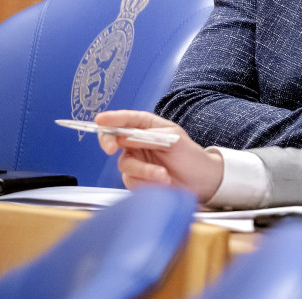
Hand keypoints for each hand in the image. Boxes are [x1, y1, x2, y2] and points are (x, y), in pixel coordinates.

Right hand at [94, 110, 223, 201]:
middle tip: (112, 148)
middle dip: (109, 142)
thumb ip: (149, 137)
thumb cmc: (190, 155)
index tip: (101, 120)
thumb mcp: (173, 139)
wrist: (200, 181)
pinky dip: (146, 181)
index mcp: (148, 126)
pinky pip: (131, 180)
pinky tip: (163, 182)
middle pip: (113, 139)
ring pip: (125, 163)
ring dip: (143, 170)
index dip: (112, 119)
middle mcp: (137, 142)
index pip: (126, 119)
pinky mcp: (136, 179)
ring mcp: (135, 161)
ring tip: (163, 175)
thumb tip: (124, 137)